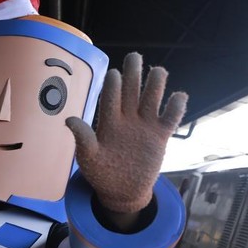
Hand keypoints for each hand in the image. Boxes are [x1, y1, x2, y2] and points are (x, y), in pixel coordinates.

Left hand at [66, 52, 187, 214]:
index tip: (114, 73)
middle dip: (133, 75)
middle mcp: (127, 120)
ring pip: (151, 100)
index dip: (112, 88)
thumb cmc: (101, 172)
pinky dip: (175, 108)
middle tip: (134, 56)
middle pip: (131, 93)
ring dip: (155, 86)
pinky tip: (178, 96)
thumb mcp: (88, 157)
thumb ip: (83, 138)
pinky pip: (170, 119)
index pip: (111, 101)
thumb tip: (69, 119)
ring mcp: (144, 127)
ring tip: (158, 71)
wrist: (121, 190)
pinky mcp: (160, 137)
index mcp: (108, 123)